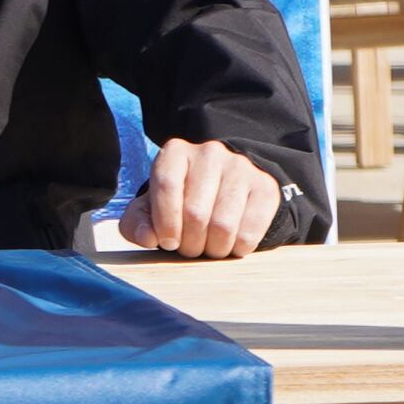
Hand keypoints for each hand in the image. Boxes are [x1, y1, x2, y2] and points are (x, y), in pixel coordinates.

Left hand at [130, 139, 285, 258]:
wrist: (224, 189)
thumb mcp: (150, 210)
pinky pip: (251, 229)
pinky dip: (239, 247)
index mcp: (175, 153)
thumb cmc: (179, 202)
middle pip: (195, 212)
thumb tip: (147, 237)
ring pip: (223, 224)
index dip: (165, 222)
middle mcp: (209, 154)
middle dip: (189, 242)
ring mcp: (240, 167)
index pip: (167, 186)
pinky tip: (231, 246)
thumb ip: (137, 224)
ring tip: (209, 248)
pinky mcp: (265, 186)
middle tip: (190, 249)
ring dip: (214, 248)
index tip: (167, 243)